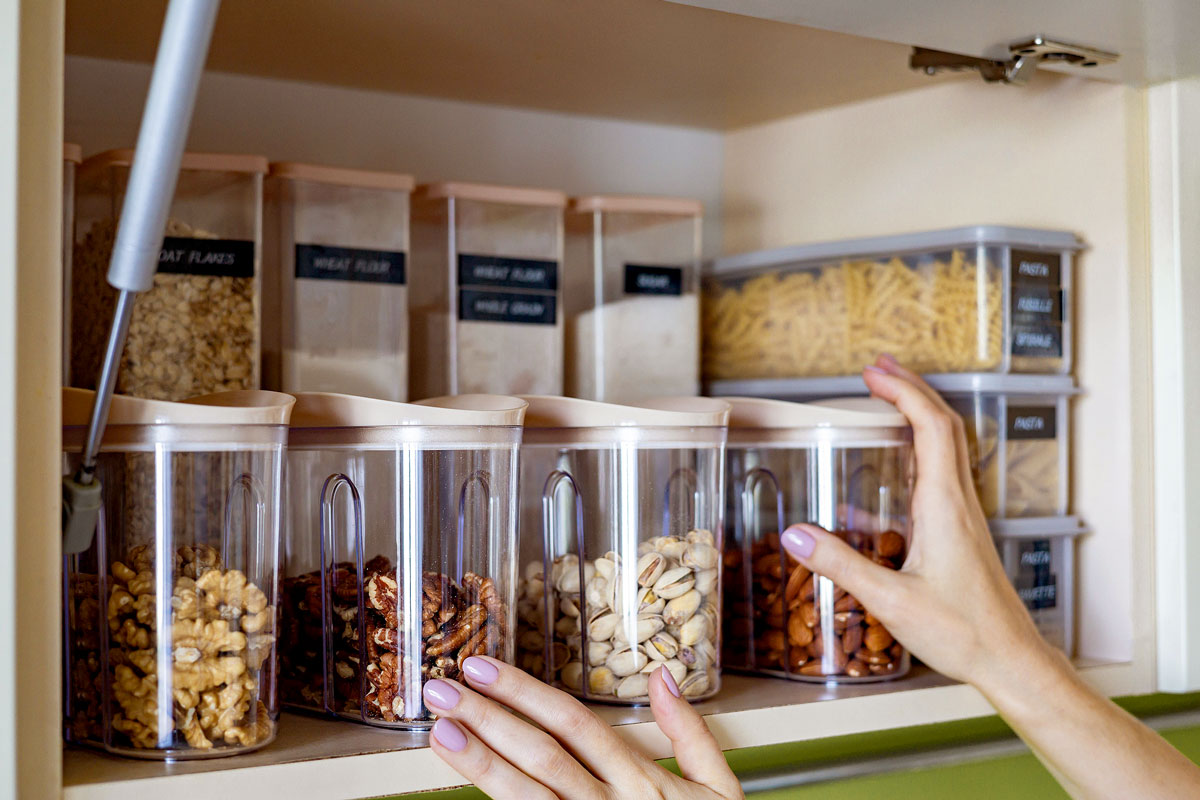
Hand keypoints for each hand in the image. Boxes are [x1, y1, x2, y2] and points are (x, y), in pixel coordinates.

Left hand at [424, 656, 743, 799]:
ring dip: (482, 762)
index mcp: (642, 783)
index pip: (575, 724)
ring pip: (530, 797)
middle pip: (543, 755)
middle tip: (442, 688)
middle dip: (489, 718)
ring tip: (442, 731)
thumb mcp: (719, 791)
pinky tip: (464, 790)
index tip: (483, 668)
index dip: (526, 693)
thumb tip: (663, 675)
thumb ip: (692, 733)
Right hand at [780, 354, 1053, 687]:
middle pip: (944, 424)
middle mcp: (960, 502)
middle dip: (912, 388)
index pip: (930, 426)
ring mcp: (964, 516)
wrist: (1009, 659)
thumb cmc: (962, 632)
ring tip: (886, 401)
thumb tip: (794, 535)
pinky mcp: (962, 533)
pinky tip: (884, 481)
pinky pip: (941, 478)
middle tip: (877, 369)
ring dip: (919, 415)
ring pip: (948, 447)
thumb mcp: (890, 601)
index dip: (902, 391)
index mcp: (945, 505)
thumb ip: (841, 565)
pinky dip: (917, 456)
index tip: (872, 373)